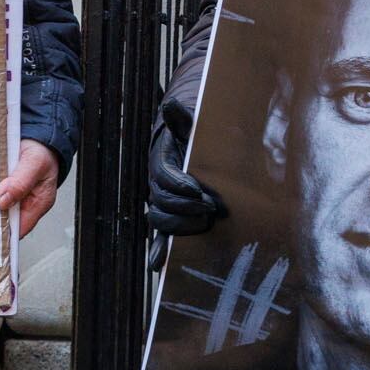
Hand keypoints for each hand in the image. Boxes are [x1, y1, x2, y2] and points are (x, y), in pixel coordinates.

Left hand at [0, 139, 61, 238]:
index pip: (20, 228)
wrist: (38, 137)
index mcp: (38, 203)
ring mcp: (13, 196)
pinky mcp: (3, 187)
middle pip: (5, 219)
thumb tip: (4, 201)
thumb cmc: (43, 151)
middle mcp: (25, 203)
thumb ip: (21, 183)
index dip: (5, 230)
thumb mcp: (35, 164)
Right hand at [145, 113, 225, 241]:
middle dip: (186, 208)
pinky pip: (160, 237)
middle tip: (210, 207)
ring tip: (206, 223)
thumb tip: (170, 105)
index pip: (164, 178)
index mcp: (162, 165)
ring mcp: (163, 205)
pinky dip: (158, 251)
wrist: (189, 150)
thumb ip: (182, 119)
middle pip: (162, 203)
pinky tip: (158, 264)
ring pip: (161, 221)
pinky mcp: (171, 220)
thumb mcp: (190, 127)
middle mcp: (158, 187)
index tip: (199, 190)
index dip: (180, 185)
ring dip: (182, 226)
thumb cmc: (192, 139)